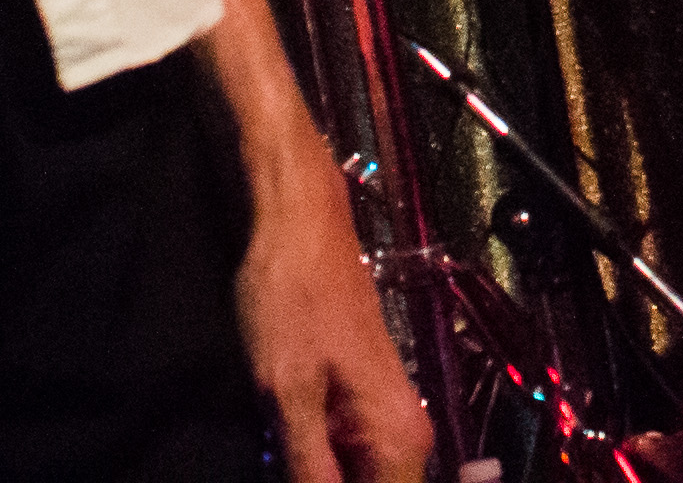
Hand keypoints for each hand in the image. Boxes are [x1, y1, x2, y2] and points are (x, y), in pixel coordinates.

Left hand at [235, 162, 426, 482]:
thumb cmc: (293, 295)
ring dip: (316, 478)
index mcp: (399, 438)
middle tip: (282, 463)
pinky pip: (345, 460)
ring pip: (358, 480)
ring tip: (278, 454)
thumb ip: (309, 470)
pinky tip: (279, 453)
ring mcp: (382, 420)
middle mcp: (404, 435)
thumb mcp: (289, 393)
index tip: (298, 478)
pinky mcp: (359, 406)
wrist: (299, 225)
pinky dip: (313, 466)